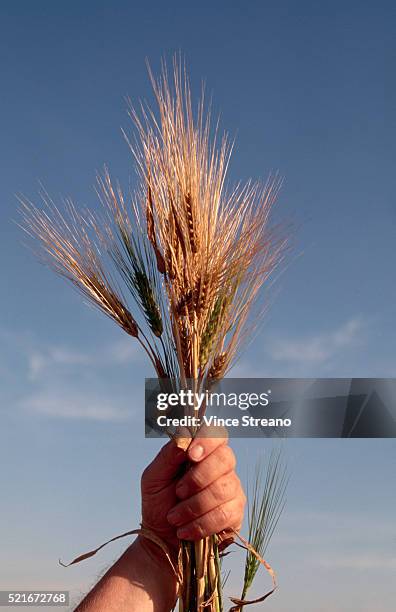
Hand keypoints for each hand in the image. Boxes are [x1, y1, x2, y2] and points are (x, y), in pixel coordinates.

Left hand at [141, 432, 245, 553]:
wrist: (161, 540)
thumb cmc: (158, 503)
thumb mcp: (154, 477)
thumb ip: (168, 455)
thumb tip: (184, 436)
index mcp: (202, 452)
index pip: (216, 434)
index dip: (207, 441)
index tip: (191, 455)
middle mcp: (221, 467)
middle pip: (225, 458)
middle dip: (198, 478)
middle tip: (178, 492)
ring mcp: (232, 489)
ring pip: (223, 489)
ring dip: (194, 506)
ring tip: (175, 517)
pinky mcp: (235, 513)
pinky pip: (225, 514)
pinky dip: (201, 524)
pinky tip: (185, 530)